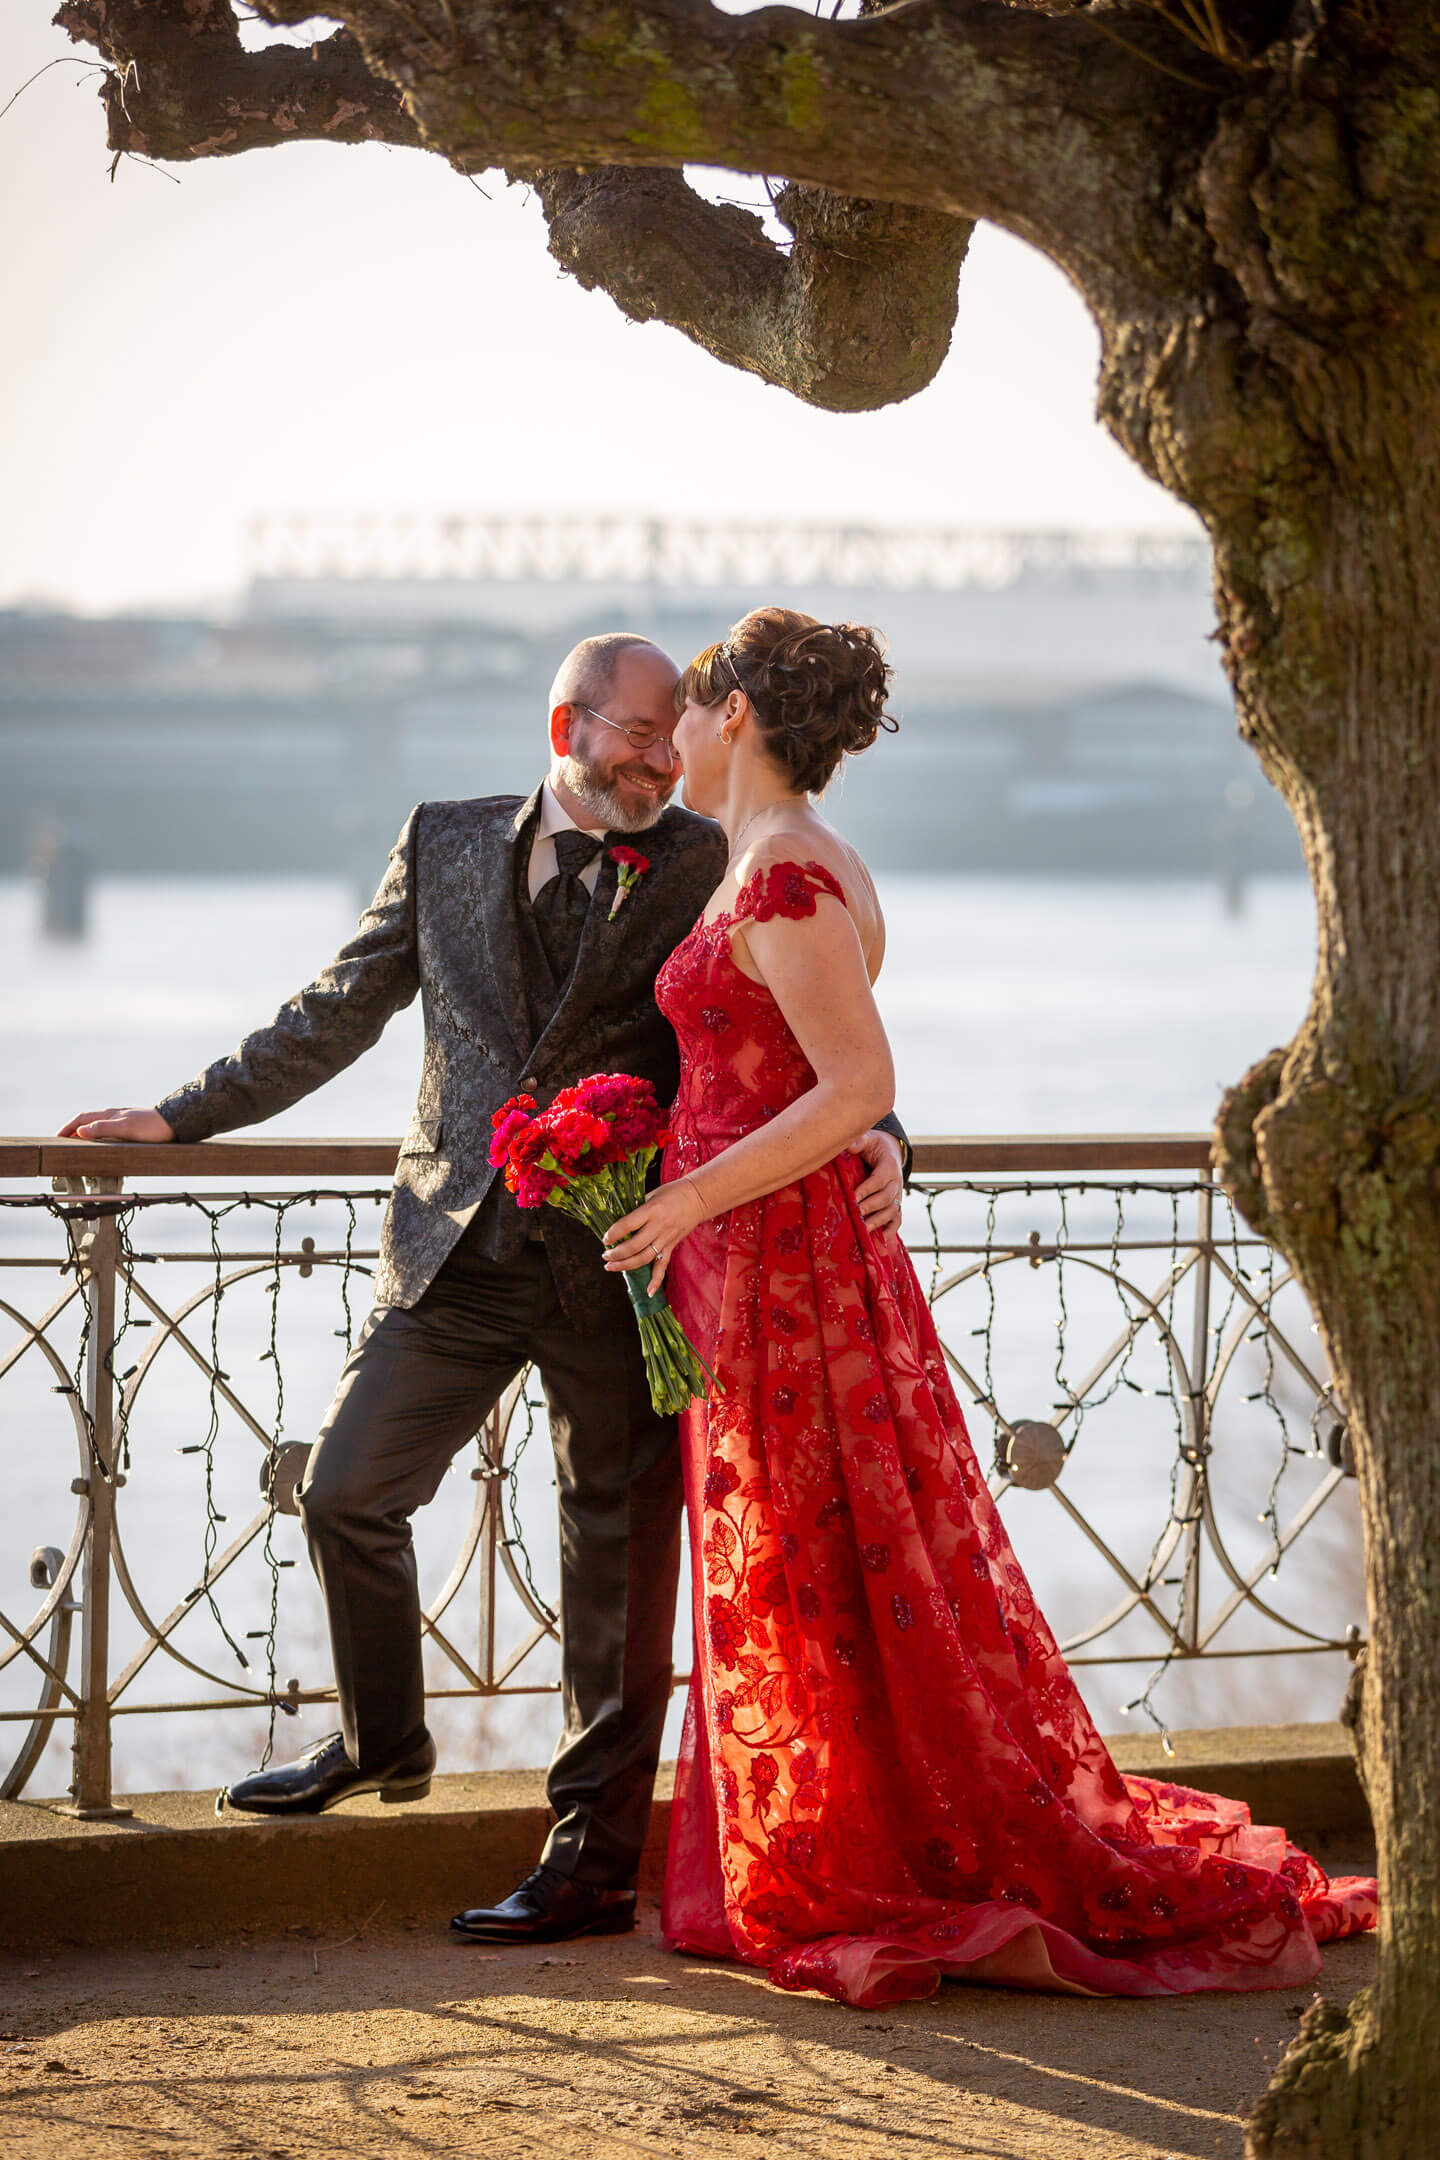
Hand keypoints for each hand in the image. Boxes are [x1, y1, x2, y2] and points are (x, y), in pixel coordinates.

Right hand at [56, 1108, 174, 1142]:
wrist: (177, 1122)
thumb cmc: (153, 1127)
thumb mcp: (126, 1128)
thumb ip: (103, 1128)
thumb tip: (80, 1132)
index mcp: (110, 1114)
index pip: (81, 1118)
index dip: (67, 1127)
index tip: (56, 1137)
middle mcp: (114, 1114)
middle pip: (87, 1119)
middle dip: (72, 1128)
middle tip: (62, 1139)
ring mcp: (123, 1119)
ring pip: (97, 1123)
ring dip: (85, 1131)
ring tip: (78, 1141)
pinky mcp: (132, 1125)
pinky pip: (108, 1128)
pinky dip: (98, 1133)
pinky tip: (103, 1140)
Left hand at [603, 1177, 708, 1295]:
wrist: (698, 1198)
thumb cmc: (672, 1192)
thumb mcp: (651, 1194)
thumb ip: (636, 1209)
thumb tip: (618, 1224)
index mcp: (652, 1210)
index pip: (627, 1225)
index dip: (613, 1234)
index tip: (605, 1239)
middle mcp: (659, 1226)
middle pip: (634, 1246)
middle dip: (616, 1254)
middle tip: (605, 1256)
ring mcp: (667, 1238)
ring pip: (644, 1258)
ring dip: (626, 1265)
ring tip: (611, 1266)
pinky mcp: (672, 1246)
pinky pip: (663, 1266)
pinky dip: (656, 1281)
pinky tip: (648, 1292)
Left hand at [850, 1128, 903, 1240]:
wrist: (890, 1151)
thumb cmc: (875, 1146)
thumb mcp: (869, 1138)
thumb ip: (860, 1141)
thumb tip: (849, 1146)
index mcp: (889, 1166)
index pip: (879, 1180)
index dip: (866, 1189)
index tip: (853, 1197)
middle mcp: (896, 1182)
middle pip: (886, 1197)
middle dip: (870, 1207)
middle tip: (856, 1214)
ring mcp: (897, 1195)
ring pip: (892, 1210)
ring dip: (879, 1221)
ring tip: (864, 1229)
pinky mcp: (896, 1204)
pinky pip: (897, 1219)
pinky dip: (891, 1230)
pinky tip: (881, 1240)